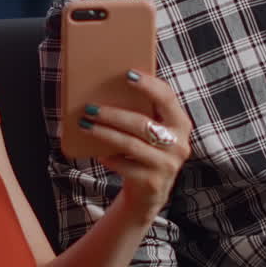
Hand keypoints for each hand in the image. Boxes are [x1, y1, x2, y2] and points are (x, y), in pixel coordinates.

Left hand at [80, 69, 191, 221]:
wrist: (149, 193)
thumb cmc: (147, 151)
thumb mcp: (154, 130)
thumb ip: (146, 111)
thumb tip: (113, 85)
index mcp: (180, 124)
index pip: (167, 98)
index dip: (149, 84)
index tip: (127, 73)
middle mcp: (178, 144)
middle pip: (142, 123)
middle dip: (113, 114)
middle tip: (90, 107)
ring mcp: (166, 165)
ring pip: (130, 144)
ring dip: (104, 133)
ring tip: (85, 124)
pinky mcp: (152, 182)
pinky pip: (124, 165)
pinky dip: (108, 157)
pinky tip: (98, 152)